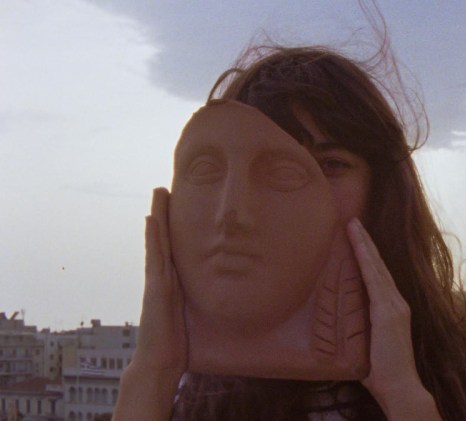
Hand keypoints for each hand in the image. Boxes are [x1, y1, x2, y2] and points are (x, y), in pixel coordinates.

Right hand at [114, 187, 185, 420]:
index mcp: (172, 283)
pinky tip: (152, 219)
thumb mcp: (193, 315)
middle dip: (163, 215)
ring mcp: (156, 282)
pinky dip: (154, 237)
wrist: (161, 362)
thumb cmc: (177, 343)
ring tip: (158, 193)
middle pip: (163, 240)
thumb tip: (220, 293)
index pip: (173, 250)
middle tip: (163, 189)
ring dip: (157, 217)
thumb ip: (199, 301)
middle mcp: (162, 278)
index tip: (176, 206)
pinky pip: (155, 257)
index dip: (174, 229)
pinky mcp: (156, 289)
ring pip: (157, 243)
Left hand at [346, 218, 440, 419]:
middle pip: (379, 265)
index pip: (379, 276)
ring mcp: (394, 306)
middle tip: (352, 221)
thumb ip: (361, 331)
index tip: (358, 238)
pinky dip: (365, 259)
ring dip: (364, 244)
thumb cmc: (383, 374)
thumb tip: (342, 328)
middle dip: (366, 242)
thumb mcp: (369, 346)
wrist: (401, 387)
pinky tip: (357, 245)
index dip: (369, 256)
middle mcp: (398, 303)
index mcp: (393, 310)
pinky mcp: (387, 311)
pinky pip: (373, 279)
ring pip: (376, 267)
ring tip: (352, 225)